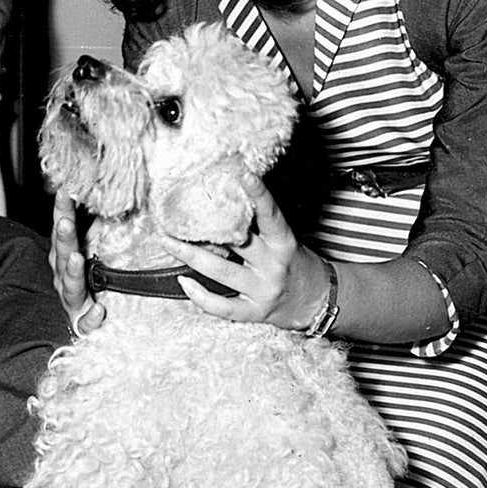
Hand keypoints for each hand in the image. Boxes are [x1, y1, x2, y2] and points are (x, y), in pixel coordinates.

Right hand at [51, 191, 104, 334]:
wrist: (89, 322)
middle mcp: (63, 277)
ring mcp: (71, 300)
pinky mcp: (82, 323)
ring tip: (78, 259)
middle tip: (66, 222)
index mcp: (64, 257)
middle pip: (62, 255)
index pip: (62, 230)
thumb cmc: (90, 281)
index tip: (65, 191)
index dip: (62, 211)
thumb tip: (108, 197)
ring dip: (73, 271)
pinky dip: (91, 317)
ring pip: (70, 286)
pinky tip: (100, 310)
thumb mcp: (94, 249)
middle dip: (64, 238)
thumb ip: (99, 227)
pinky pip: (85, 322)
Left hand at [161, 176, 331, 329]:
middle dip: (204, 228)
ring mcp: (262, 290)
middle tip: (176, 214)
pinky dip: (200, 296)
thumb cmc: (297, 264)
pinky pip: (222, 306)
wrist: (318, 302)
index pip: (271, 215)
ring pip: (221, 271)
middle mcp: (273, 266)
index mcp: (284, 244)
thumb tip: (231, 196)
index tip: (244, 175)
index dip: (259, 195)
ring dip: (191, 256)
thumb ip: (261, 225)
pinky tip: (184, 281)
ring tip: (168, 242)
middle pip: (235, 242)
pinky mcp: (254, 312)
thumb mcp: (286, 241)